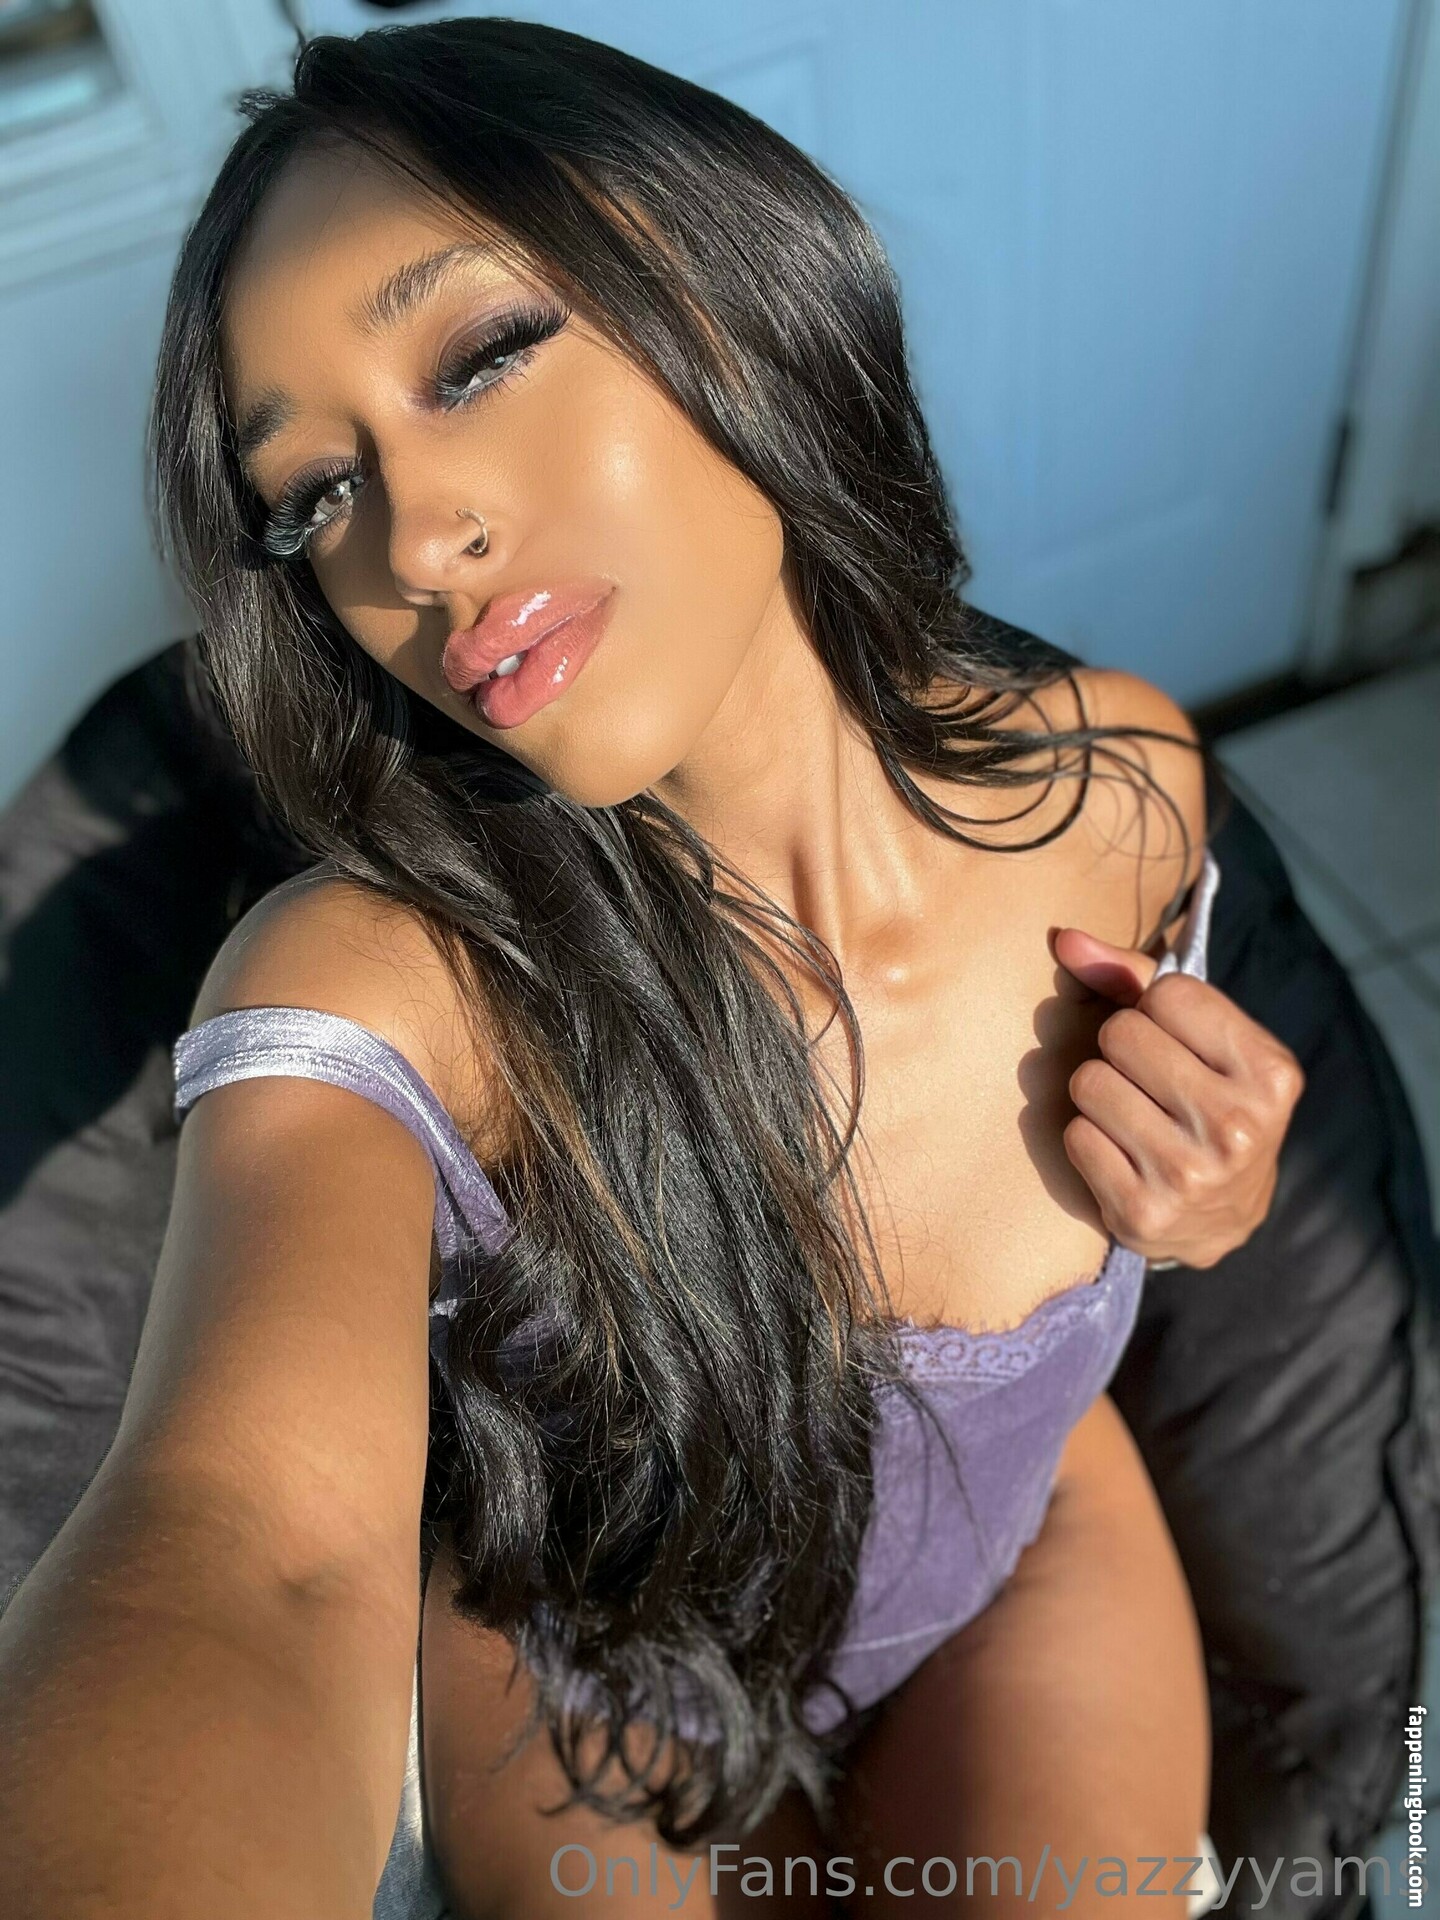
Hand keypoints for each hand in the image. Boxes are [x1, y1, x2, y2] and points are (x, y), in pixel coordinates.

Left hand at [1052, 927, 1304, 1267]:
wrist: (1222, 1217)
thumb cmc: (1208, 1097)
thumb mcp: (1202, 1036)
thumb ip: (1131, 975)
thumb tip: (1063, 938)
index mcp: (1271, 1072)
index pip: (1167, 992)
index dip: (1156, 1008)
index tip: (1177, 1038)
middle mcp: (1238, 1127)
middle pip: (1121, 1034)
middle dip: (1122, 1049)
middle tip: (1150, 1080)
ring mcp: (1191, 1176)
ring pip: (1089, 1082)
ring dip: (1100, 1092)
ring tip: (1135, 1114)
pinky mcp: (1142, 1212)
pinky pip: (1075, 1136)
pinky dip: (1088, 1138)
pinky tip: (1124, 1153)